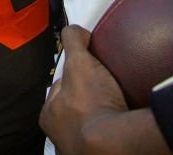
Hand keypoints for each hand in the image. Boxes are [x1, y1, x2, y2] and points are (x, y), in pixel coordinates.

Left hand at [41, 26, 169, 154]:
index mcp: (49, 115)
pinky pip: (107, 138)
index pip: (59, 89)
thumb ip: (74, 42)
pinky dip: (113, 129)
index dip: (73, 77)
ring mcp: (79, 149)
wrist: (113, 142)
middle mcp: (60, 136)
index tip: (88, 72)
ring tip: (118, 105)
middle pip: (74, 110)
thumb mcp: (79, 62)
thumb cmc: (90, 105)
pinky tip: (123, 121)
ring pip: (89, 126)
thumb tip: (74, 30)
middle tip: (107, 89)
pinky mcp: (100, 154)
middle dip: (86, 100)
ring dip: (101, 117)